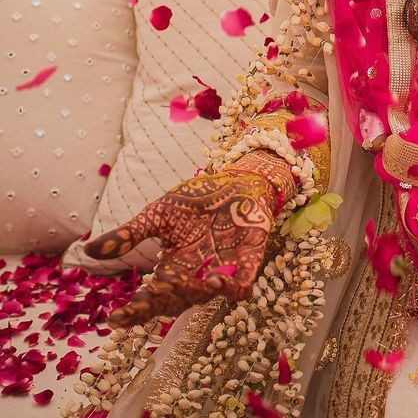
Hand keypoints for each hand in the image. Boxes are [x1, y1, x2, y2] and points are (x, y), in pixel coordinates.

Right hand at [83, 150, 295, 326]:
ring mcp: (224, 270)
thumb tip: (87, 251)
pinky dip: (233, 287)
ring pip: (206, 295)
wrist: (236, 181)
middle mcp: (197, 276)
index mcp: (173, 269)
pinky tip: (219, 282)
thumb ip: (129, 235)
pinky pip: (243, 284)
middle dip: (162, 302)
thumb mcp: (158, 214)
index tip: (115, 316)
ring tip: (179, 283)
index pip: (151, 298)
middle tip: (149, 293)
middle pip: (176, 302)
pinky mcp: (249, 261)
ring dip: (195, 293)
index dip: (135, 311)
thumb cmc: (197, 200)